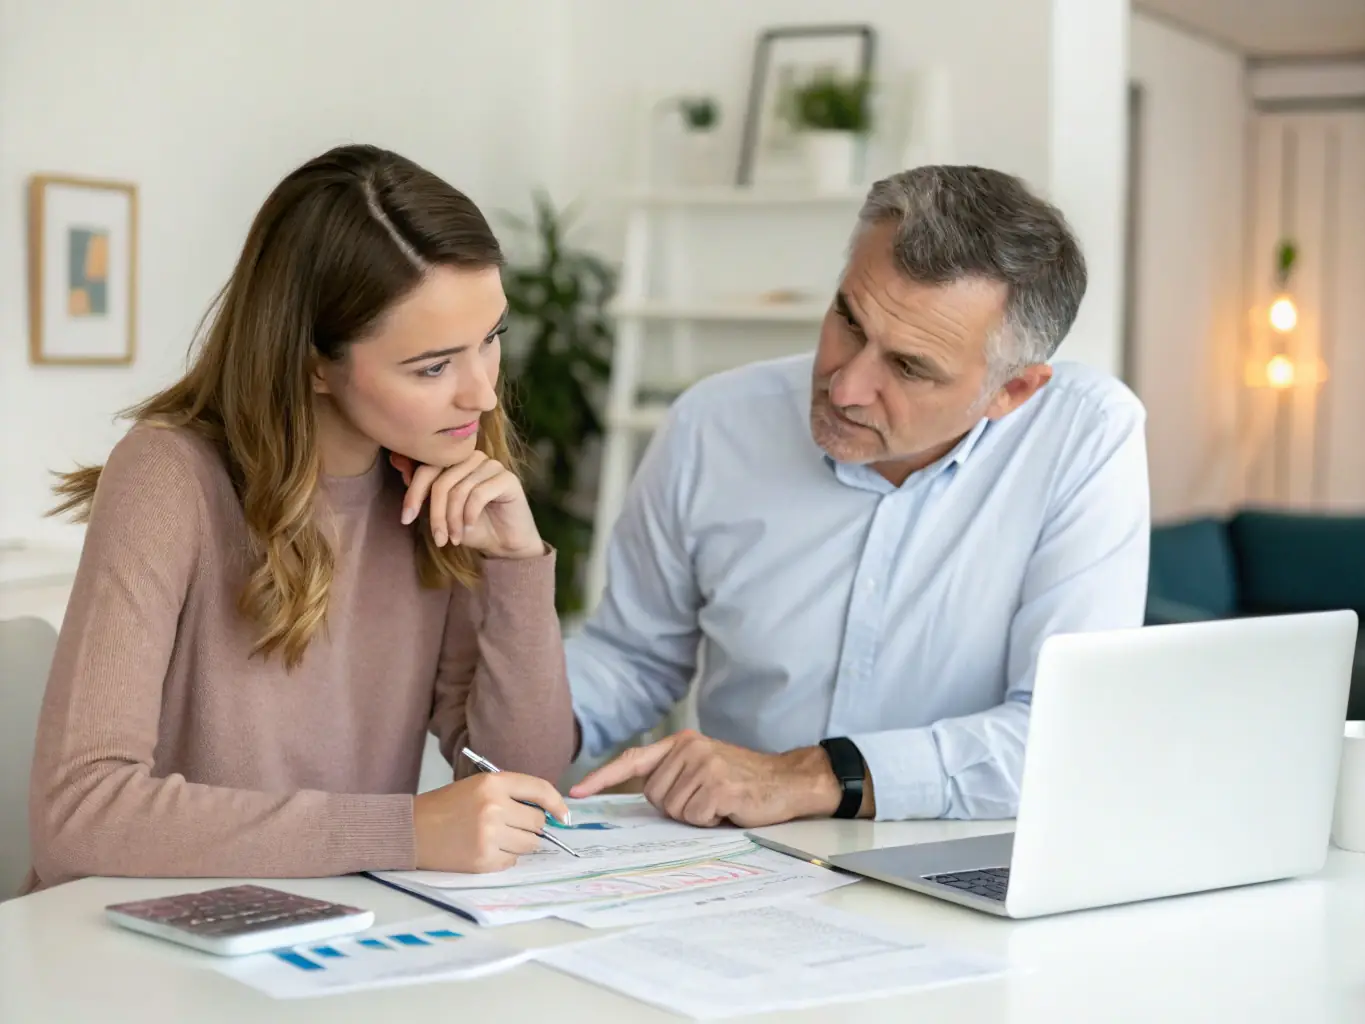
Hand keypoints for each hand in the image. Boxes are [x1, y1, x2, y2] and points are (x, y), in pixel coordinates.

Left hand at [389, 452, 542, 559]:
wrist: (505, 544)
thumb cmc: (472, 526)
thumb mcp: (441, 510)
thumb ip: (423, 488)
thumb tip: (396, 460)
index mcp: (456, 460)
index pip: (427, 468)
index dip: (413, 493)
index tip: (405, 519)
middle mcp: (473, 458)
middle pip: (442, 480)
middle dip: (435, 513)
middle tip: (437, 538)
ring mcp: (492, 466)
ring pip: (459, 490)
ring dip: (453, 520)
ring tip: (453, 538)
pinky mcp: (507, 479)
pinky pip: (478, 495)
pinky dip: (469, 516)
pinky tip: (469, 528)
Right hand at [413, 771, 570, 872]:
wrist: (412, 830)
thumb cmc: (446, 806)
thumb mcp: (478, 786)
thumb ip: (512, 793)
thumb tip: (550, 813)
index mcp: (492, 783)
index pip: (540, 790)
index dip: (557, 803)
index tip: (564, 815)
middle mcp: (494, 807)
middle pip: (538, 821)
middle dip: (531, 825)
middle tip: (511, 825)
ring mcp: (489, 835)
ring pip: (530, 844)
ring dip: (520, 843)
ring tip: (497, 837)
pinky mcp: (483, 860)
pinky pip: (513, 860)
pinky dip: (505, 857)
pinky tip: (485, 848)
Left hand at [568, 730, 841, 827]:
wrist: (787, 780)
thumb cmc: (743, 779)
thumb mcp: (704, 765)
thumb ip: (673, 772)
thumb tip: (640, 796)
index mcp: (681, 742)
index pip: (633, 759)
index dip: (602, 778)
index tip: (577, 793)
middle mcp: (689, 748)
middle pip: (654, 796)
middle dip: (677, 806)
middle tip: (706, 799)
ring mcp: (704, 765)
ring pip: (673, 810)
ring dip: (696, 815)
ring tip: (720, 802)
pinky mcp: (719, 786)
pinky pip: (695, 817)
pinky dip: (711, 820)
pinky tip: (729, 808)